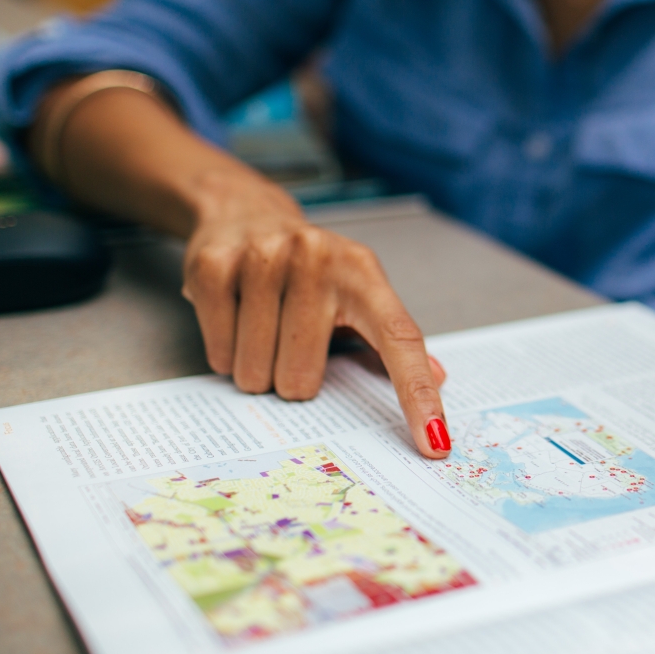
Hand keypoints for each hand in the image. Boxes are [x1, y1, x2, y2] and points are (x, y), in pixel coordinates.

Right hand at [180, 173, 451, 457]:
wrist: (245, 211)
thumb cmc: (311, 269)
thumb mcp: (357, 292)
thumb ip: (391, 340)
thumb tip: (439, 376)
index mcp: (363, 273)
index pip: (399, 339)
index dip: (416, 393)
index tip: (434, 442)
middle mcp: (318, 259)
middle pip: (302, 379)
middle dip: (290, 378)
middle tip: (286, 341)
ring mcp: (264, 258)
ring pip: (256, 373)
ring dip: (255, 369)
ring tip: (259, 327)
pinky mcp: (215, 267)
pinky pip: (219, 355)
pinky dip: (224, 353)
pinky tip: (234, 318)